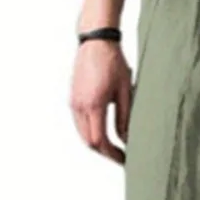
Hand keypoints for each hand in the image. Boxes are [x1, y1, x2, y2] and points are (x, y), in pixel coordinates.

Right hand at [68, 39, 131, 165]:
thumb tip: (127, 138)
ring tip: (115, 145)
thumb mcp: (125, 89)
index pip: (99, 141)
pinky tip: (104, 130)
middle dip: (105, 151)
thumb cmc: (113, 61)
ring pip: (83, 133)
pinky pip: (80, 122)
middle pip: (88, 141)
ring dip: (97, 142)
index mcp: (93, 104)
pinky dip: (91, 131)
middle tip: (122, 156)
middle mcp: (79, 106)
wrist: (96, 41)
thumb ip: (125, 116)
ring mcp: (73, 102)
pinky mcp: (73, 97)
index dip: (112, 154)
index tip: (125, 159)